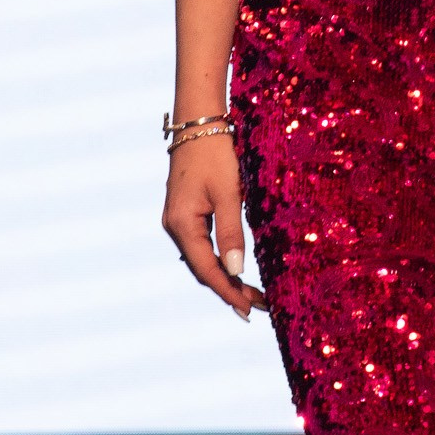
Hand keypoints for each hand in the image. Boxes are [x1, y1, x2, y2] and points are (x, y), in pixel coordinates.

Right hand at [161, 135, 267, 318]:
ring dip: (225, 276)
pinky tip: (234, 269)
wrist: (199, 123)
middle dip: (229, 289)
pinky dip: (219, 260)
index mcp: (182, 225)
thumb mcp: (228, 194)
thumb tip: (235, 271)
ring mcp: (178, 220)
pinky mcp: (186, 212)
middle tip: (258, 307)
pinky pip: (202, 245)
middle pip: (202, 269)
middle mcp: (175, 226)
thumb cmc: (216, 154)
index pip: (207, 270)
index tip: (248, 311)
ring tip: (252, 294)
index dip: (228, 292)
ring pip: (202, 259)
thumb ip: (232, 233)